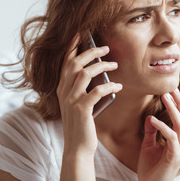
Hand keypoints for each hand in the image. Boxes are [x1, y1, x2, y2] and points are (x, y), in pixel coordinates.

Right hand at [56, 35, 121, 155]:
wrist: (77, 146)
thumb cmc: (82, 123)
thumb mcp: (78, 102)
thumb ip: (82, 87)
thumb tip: (99, 71)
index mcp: (62, 87)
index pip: (65, 62)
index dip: (73, 46)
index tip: (82, 34)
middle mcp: (63, 91)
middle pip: (75, 63)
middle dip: (91, 52)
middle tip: (106, 48)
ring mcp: (71, 100)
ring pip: (85, 73)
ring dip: (102, 66)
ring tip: (115, 65)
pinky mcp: (82, 109)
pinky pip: (97, 91)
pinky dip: (109, 86)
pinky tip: (118, 85)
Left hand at [138, 88, 179, 180]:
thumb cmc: (150, 170)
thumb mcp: (148, 146)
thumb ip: (151, 132)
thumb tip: (151, 117)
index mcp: (178, 141)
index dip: (179, 105)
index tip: (171, 92)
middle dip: (179, 102)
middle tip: (171, 89)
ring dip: (173, 109)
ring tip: (165, 97)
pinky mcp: (174, 157)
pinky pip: (171, 137)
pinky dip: (162, 126)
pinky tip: (152, 119)